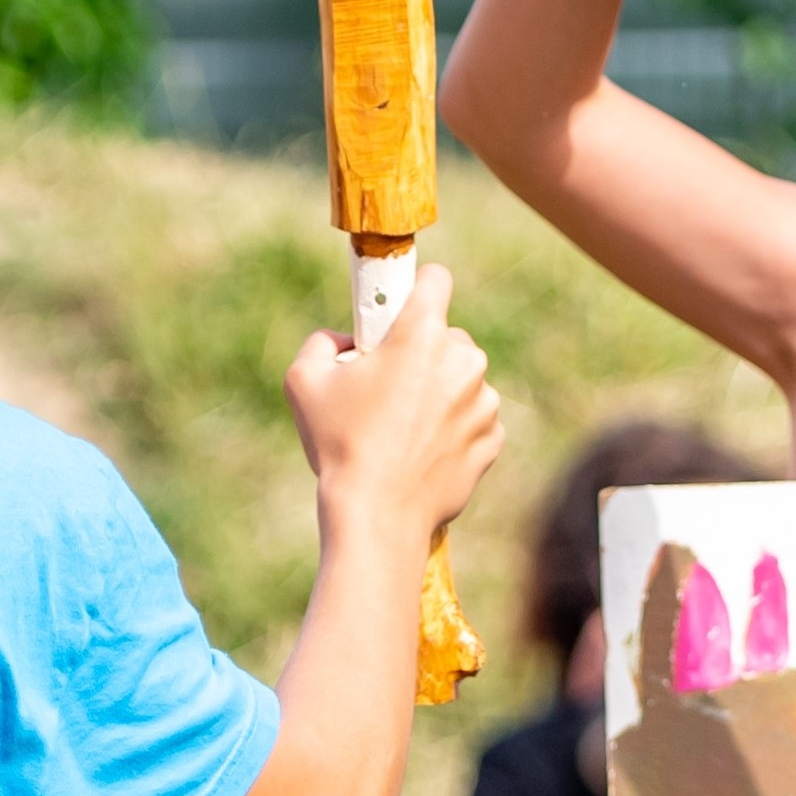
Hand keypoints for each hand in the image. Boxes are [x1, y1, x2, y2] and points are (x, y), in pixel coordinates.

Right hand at [283, 265, 500, 546]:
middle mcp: (463, 361)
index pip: (435, 279)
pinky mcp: (492, 439)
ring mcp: (484, 402)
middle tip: (387, 387)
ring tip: (402, 429)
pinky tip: (421, 451)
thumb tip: (344, 341)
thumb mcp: (304, 381)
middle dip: (422, 353)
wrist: (377, 515)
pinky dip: (453, 429)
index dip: (415, 290)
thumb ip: (322, 342)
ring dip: (439, 393)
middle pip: (448, 336)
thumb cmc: (340, 445)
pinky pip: (473, 419)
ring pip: (463, 380)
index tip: (400, 309)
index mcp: (422, 334)